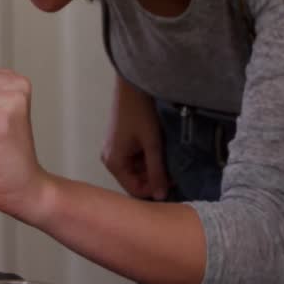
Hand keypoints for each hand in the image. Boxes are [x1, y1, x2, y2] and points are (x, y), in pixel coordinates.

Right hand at [100, 77, 168, 199]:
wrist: (132, 86)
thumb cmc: (140, 113)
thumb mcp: (152, 144)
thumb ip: (157, 171)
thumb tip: (161, 196)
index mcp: (114, 163)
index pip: (134, 189)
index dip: (154, 189)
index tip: (173, 181)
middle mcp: (110, 159)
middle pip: (135, 180)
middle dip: (154, 177)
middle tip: (173, 170)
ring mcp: (114, 150)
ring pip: (137, 169)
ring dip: (153, 166)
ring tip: (167, 156)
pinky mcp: (120, 142)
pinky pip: (135, 158)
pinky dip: (148, 157)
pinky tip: (159, 148)